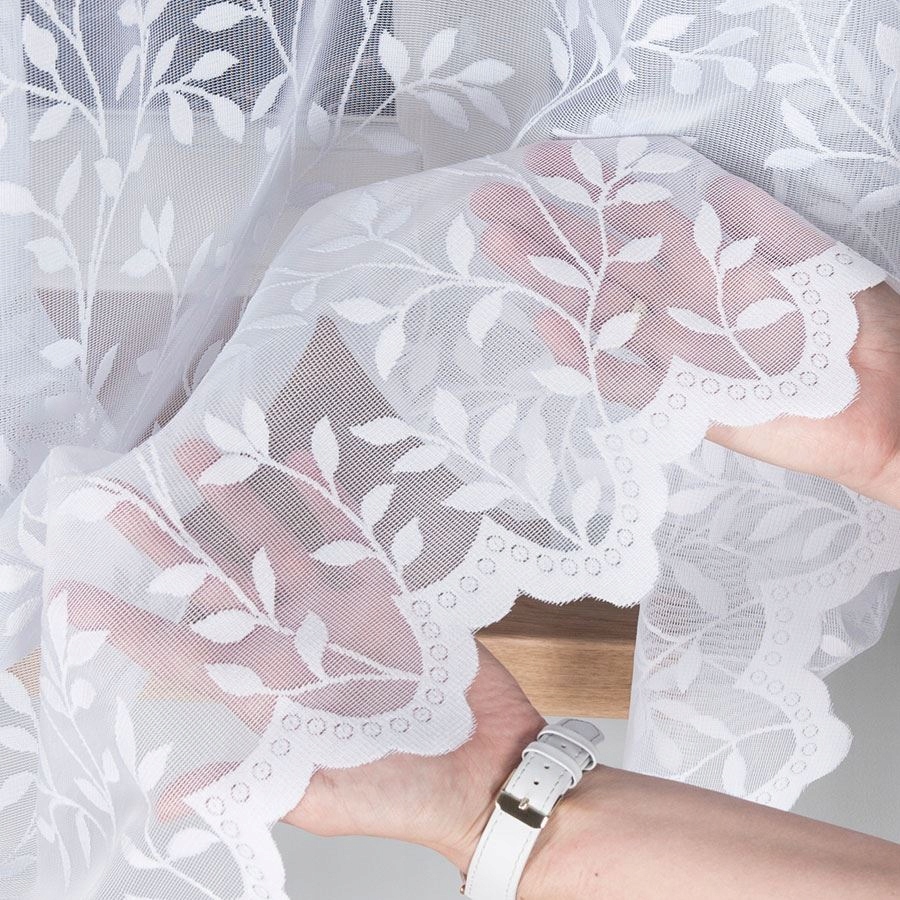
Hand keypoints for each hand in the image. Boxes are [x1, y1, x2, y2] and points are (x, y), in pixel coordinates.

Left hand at [63, 432, 543, 870]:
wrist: (484, 769)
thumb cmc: (402, 792)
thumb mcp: (320, 795)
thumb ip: (252, 780)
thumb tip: (166, 799)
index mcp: (268, 692)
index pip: (182, 653)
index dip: (128, 626)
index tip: (74, 595)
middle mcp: (294, 643)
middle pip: (216, 582)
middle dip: (170, 540)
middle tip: (125, 495)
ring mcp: (338, 613)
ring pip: (276, 545)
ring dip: (241, 501)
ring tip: (206, 456)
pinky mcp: (384, 594)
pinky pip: (350, 535)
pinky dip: (328, 500)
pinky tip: (303, 463)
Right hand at [471, 142, 899, 507]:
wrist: (880, 403)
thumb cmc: (848, 325)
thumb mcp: (804, 252)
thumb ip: (752, 223)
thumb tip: (707, 187)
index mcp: (705, 262)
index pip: (633, 216)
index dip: (589, 189)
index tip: (543, 162)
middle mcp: (678, 302)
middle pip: (600, 261)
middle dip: (544, 230)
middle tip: (489, 205)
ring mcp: (672, 349)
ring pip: (598, 312)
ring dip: (549, 282)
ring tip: (499, 247)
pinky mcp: (679, 398)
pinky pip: (621, 378)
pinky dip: (586, 357)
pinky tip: (550, 328)